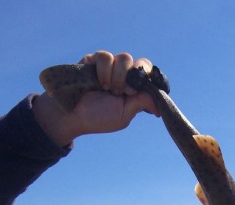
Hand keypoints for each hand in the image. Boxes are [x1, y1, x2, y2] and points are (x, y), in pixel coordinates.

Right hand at [34, 51, 158, 146]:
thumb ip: (142, 103)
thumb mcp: (124, 114)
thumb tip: (160, 106)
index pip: (148, 72)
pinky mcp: (94, 60)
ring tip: (107, 90)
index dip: (146, 78)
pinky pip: (106, 56)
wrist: (74, 115)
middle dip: (131, 78)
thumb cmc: (98, 118)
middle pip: (140, 63)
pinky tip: (99, 83)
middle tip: (122, 92)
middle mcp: (123, 75)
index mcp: (133, 88)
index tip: (135, 91)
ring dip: (117, 76)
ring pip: (124, 58)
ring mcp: (110, 66)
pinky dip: (104, 70)